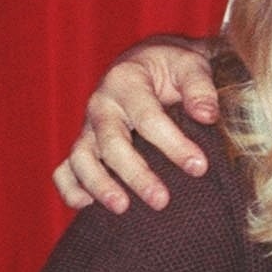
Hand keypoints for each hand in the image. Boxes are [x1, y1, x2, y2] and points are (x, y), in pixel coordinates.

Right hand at [51, 35, 219, 213]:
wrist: (150, 63)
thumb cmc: (173, 66)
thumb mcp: (190, 65)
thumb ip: (200, 87)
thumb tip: (207, 115)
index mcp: (126, 81)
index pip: (148, 117)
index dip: (173, 144)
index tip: (199, 167)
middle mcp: (101, 105)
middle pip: (111, 143)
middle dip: (135, 174)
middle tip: (161, 201)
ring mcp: (89, 127)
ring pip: (81, 157)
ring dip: (99, 184)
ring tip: (122, 208)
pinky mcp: (85, 144)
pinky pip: (64, 168)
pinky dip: (70, 187)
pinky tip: (86, 206)